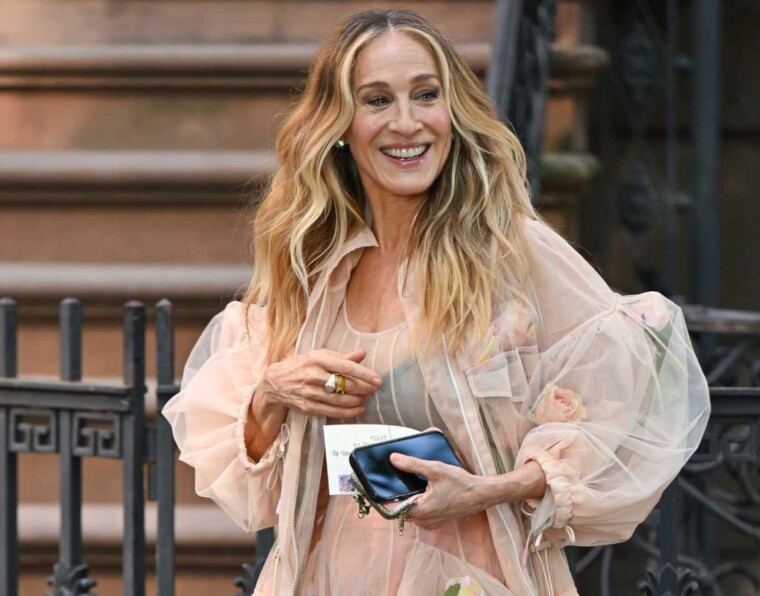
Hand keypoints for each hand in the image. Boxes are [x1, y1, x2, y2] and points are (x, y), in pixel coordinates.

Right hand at [257, 348, 381, 418]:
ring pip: (340, 400)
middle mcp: (313, 375)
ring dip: (357, 401)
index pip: (345, 367)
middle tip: (373, 389)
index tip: (377, 380)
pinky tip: (357, 410)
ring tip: (365, 399)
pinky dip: (348, 412)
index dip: (364, 374)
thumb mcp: (319, 355)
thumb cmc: (301, 365)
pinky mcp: (307, 407)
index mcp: (317, 359)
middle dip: (363, 389)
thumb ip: (342, 356)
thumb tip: (363, 353)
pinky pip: (332, 412)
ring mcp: (309, 392)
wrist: (275, 381)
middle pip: (345, 385)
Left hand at [389, 452, 487, 529]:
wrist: (481, 494)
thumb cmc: (460, 483)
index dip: (386, 496)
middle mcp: (423, 522)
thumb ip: (412, 464)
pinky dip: (420, 502)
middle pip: (402, 508)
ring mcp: (430, 524)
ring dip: (411, 498)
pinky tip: (424, 490)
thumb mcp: (435, 469)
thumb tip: (393, 459)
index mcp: (420, 511)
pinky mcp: (437, 522)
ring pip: (412, 510)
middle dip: (400, 494)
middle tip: (401, 478)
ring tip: (414, 482)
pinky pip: (421, 513)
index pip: (393, 507)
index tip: (381, 485)